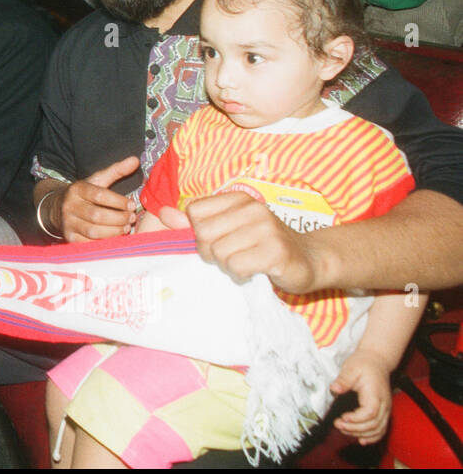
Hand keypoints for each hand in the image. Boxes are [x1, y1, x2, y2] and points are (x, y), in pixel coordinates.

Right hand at [57, 156, 139, 242]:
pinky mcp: (69, 238)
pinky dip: (105, 242)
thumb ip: (116, 170)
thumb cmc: (85, 194)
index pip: (99, 195)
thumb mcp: (97, 180)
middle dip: (118, 218)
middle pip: (97, 215)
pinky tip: (116, 237)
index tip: (131, 204)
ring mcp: (68, 223)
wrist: (58, 208)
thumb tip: (135, 160)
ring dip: (114, 232)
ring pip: (93, 231)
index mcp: (77, 189)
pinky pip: (89, 243)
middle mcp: (70, 206)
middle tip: (132, 218)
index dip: (118, 201)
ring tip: (126, 228)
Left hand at [184, 191, 318, 292]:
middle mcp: (252, 208)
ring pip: (218, 253)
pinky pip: (237, 266)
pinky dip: (241, 274)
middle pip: (203, 234)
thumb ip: (197, 223)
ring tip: (246, 262)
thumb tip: (163, 213)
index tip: (219, 241)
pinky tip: (255, 271)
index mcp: (238, 199)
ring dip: (228, 266)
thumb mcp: (230, 229)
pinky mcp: (276, 251)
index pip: (195, 212)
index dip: (199, 234)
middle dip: (210, 252)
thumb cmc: (263, 245)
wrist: (310, 260)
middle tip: (232, 256)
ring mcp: (266, 228)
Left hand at [330, 350, 393, 444]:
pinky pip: (382, 428)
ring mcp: (386, 409)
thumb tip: (334, 389)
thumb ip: (343, 380)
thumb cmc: (363, 364)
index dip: (356, 419)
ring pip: (378, 429)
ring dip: (361, 434)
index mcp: (375, 394)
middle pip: (373, 424)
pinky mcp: (383, 411)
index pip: (369, 413)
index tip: (342, 418)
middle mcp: (384, 404)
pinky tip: (361, 440)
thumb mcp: (351, 368)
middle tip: (338, 424)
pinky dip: (372, 437)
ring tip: (344, 430)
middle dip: (354, 429)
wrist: (377, 361)